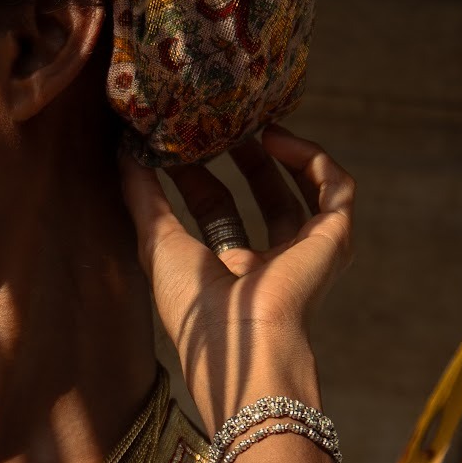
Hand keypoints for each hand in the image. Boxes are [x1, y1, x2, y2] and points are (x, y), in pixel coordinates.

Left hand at [119, 124, 354, 433]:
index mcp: (229, 275)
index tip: (181, 143)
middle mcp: (271, 265)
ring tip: (256, 121)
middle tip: (223, 123)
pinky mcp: (335, 240)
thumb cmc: (195, 307)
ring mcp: (307, 254)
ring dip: (281, 155)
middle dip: (244, 160)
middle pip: (262, 200)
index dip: (199, 177)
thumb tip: (124, 150)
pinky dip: (311, 159)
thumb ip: (141, 195)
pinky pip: (337, 188)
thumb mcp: (157, 241)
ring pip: (304, 192)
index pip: (218, 214)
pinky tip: (277, 137)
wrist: (240, 340)